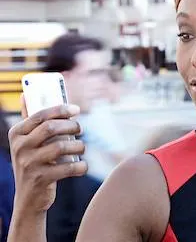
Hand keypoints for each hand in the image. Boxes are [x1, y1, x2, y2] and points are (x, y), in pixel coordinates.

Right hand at [8, 96, 87, 214]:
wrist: (29, 198)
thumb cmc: (34, 162)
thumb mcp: (27, 141)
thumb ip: (29, 120)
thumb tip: (25, 94)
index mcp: (16, 133)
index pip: (40, 114)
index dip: (60, 109)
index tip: (76, 110)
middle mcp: (19, 147)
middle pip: (51, 128)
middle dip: (71, 126)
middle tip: (80, 128)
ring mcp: (28, 164)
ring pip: (61, 146)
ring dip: (78, 145)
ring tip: (81, 148)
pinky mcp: (40, 179)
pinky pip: (68, 167)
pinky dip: (80, 166)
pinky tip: (83, 166)